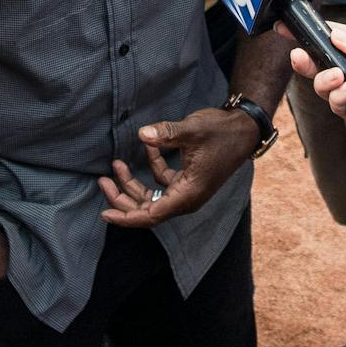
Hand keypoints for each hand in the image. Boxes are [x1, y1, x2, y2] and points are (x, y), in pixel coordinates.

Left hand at [97, 108, 257, 227]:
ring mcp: (186, 189)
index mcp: (188, 194)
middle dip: (122, 197)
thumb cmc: (221, 132)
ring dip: (132, 183)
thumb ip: (167, 133)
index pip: (151, 215)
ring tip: (114, 165)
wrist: (243, 129)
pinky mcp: (187, 180)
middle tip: (101, 181)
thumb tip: (143, 134)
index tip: (105, 213)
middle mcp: (186, 197)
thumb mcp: (193, 130)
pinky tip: (146, 147)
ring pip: (152, 196)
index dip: (126, 217)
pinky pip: (162, 181)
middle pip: (147, 208)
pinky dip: (151, 167)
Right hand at [286, 19, 345, 139]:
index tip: (292, 28)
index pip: (343, 36)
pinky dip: (339, 100)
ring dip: (327, 82)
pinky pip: (342, 107)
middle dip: (312, 60)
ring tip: (338, 81)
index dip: (317, 33)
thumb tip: (339, 35)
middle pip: (330, 63)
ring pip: (332, 87)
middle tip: (300, 58)